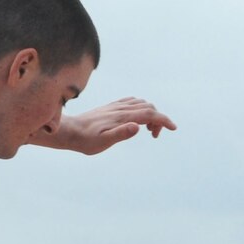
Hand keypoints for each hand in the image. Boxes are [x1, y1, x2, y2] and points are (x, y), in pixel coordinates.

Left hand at [44, 97, 176, 154]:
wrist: (70, 131)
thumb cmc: (87, 140)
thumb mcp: (104, 141)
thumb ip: (121, 133)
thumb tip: (137, 127)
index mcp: (122, 117)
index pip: (149, 114)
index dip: (163, 120)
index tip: (173, 128)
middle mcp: (120, 108)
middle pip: (149, 107)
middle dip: (158, 120)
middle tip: (154, 136)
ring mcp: (116, 106)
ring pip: (141, 103)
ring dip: (150, 114)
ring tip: (147, 130)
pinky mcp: (112, 107)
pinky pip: (132, 102)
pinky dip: (141, 108)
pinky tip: (137, 119)